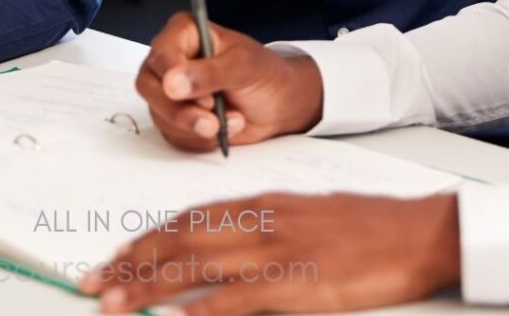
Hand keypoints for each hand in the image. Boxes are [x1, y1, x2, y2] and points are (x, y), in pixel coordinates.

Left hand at [80, 191, 461, 313]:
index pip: (194, 216)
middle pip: (185, 239)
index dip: (150, 236)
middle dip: (133, 261)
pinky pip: (239, 299)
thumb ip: (269, 224)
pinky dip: (203, 309)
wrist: (416, 231)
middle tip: (92, 282)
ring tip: (112, 302)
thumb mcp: (312, 213)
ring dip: (150, 285)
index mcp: (269, 202)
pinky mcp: (299, 284)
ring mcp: (281, 252)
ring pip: (199, 266)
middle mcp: (266, 221)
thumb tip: (226, 243)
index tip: (116, 255)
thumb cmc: (369, 226)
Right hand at [135, 12, 322, 151]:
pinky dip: (198, 138)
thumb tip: (171, 83)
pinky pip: (171, 134)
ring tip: (233, 121)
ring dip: (195, 126)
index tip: (203, 97)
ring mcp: (168, 89)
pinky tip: (223, 129)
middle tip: (212, 121)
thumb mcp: (243, 66)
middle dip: (181, 109)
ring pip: (159, 113)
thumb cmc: (264, 73)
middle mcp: (171, 59)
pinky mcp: (173, 117)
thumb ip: (209, 72)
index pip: (162, 52)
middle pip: (149, 86)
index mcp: (186, 32)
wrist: (278, 104)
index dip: (174, 75)